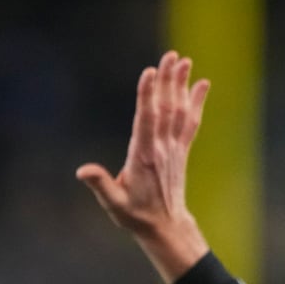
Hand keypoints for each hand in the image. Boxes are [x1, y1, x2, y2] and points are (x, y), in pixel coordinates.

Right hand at [77, 50, 211, 283]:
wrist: (165, 227)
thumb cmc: (135, 215)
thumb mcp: (113, 203)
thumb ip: (100, 184)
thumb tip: (82, 171)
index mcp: (143, 157)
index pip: (146, 120)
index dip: (147, 96)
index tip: (149, 73)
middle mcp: (161, 149)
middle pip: (165, 109)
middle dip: (167, 81)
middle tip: (170, 56)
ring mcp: (173, 149)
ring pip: (178, 111)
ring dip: (181, 85)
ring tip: (184, 61)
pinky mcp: (180, 151)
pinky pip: (190, 122)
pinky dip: (196, 102)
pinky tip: (201, 84)